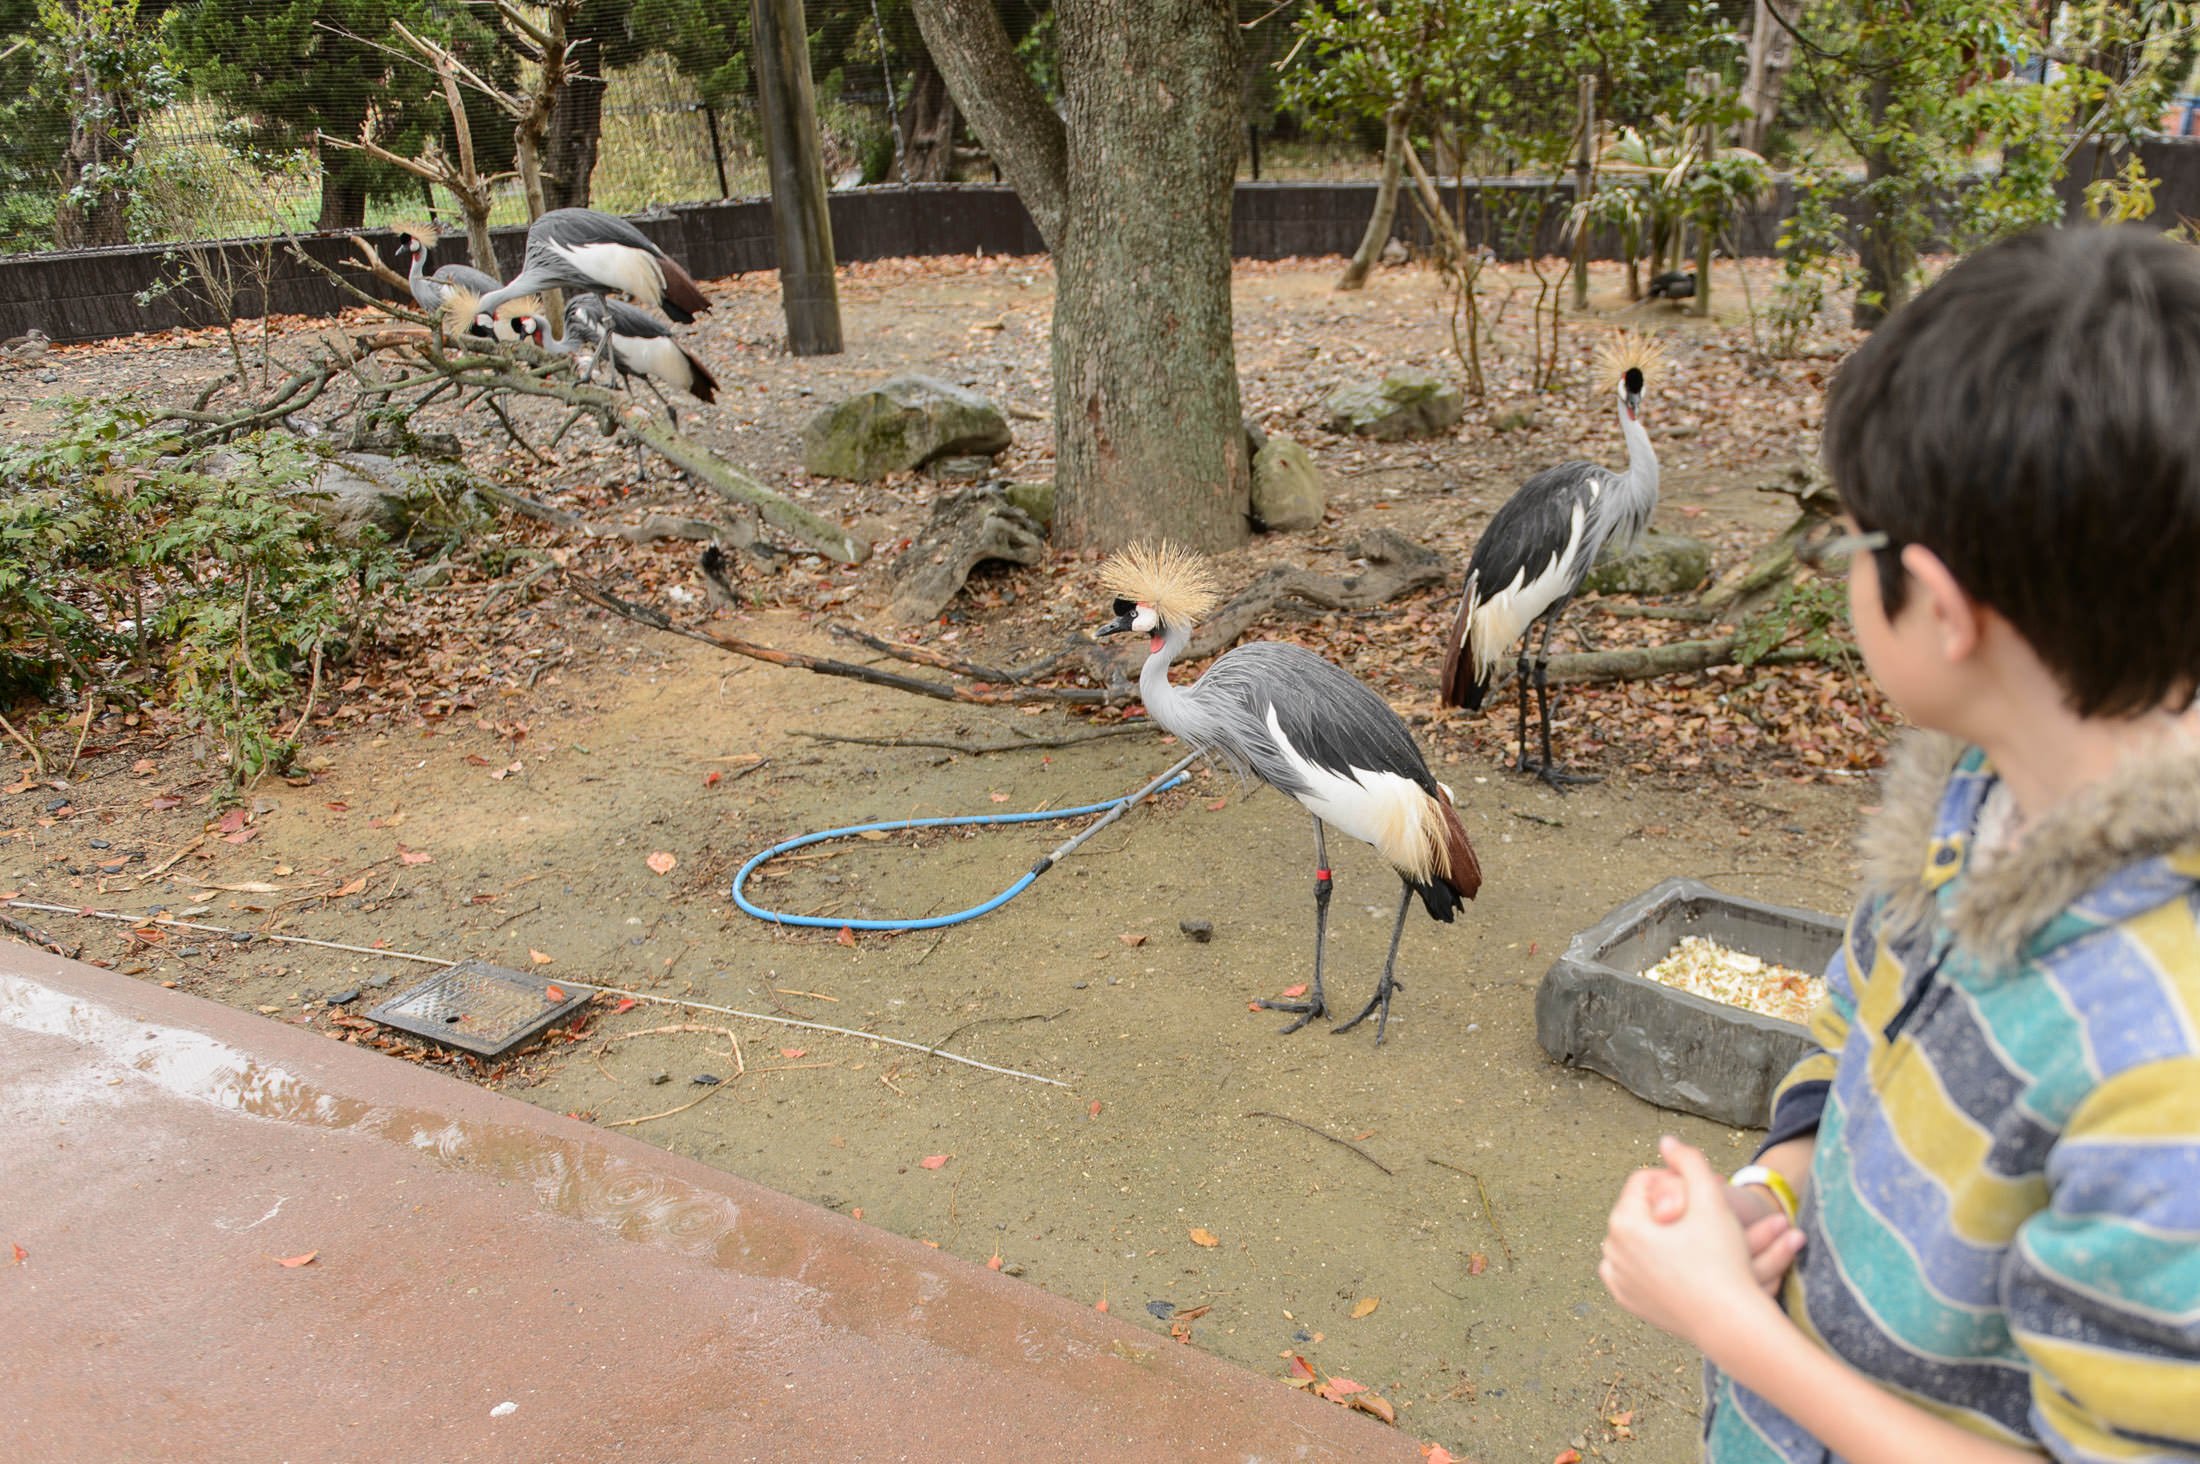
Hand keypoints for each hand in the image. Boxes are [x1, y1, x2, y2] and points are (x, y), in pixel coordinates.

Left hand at [1601, 1136, 1782, 1352]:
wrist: (1729, 1322)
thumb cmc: (1723, 1260)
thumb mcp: (1711, 1200)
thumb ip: (1688, 1161)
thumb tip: (1666, 1140)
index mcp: (1624, 1221)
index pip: (1643, 1182)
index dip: (1674, 1182)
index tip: (1699, 1196)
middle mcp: (1611, 1250)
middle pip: (1638, 1211)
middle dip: (1665, 1208)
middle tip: (1699, 1217)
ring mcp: (1616, 1278)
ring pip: (1634, 1239)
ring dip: (1655, 1234)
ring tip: (1689, 1237)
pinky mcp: (1626, 1299)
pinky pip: (1631, 1268)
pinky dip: (1647, 1262)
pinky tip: (1674, 1261)